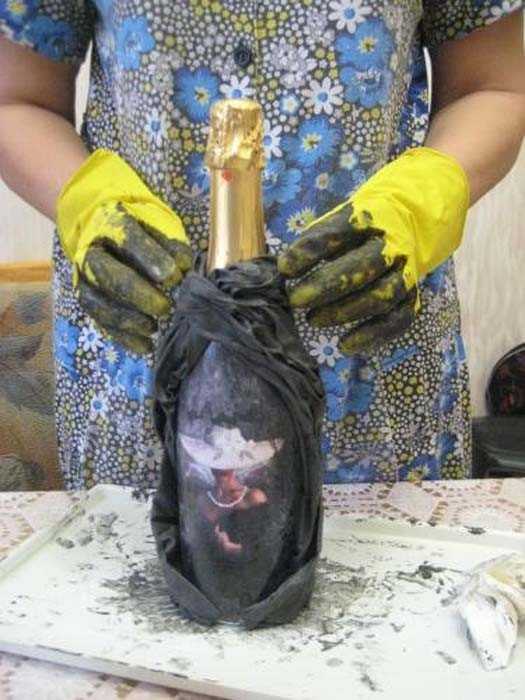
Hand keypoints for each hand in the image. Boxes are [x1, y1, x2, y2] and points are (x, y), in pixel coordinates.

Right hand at [56, 150, 191, 353]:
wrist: (100, 223)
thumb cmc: (139, 226)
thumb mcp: (158, 223)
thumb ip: (171, 244)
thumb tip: (184, 266)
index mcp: (112, 224)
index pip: (129, 239)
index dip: (150, 258)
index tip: (173, 276)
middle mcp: (92, 251)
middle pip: (107, 275)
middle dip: (137, 294)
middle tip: (163, 307)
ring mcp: (85, 277)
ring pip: (98, 301)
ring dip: (127, 320)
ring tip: (153, 328)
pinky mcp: (87, 298)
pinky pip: (100, 321)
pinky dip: (122, 336)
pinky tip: (145, 345)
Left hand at [278, 147, 469, 354]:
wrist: (420, 212)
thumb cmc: (367, 221)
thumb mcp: (344, 215)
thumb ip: (319, 239)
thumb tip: (286, 270)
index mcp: (372, 217)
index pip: (339, 231)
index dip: (311, 250)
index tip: (284, 268)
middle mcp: (394, 243)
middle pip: (364, 266)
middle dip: (327, 286)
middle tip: (296, 300)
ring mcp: (406, 269)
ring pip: (382, 295)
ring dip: (346, 311)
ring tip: (314, 321)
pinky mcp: (414, 292)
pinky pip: (399, 318)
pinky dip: (373, 335)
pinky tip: (346, 345)